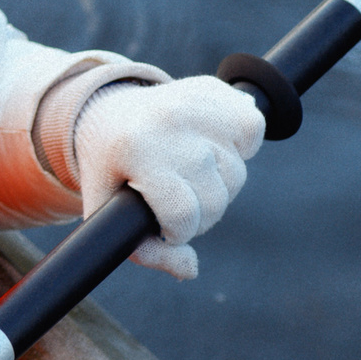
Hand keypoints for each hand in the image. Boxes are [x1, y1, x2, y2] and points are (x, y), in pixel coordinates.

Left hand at [70, 76, 263, 279]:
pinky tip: (212, 147)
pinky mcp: (216, 90)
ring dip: (219, 185)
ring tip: (191, 175)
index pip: (183, 213)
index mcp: (134, 149)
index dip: (179, 232)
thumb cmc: (110, 168)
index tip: (166, 225)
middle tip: (178, 201)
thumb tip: (189, 269)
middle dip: (200, 214)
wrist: (107, 111)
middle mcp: (168, 121)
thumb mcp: (109, 211)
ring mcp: (194, 102)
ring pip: (237, 172)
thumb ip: (145, 252)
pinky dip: (241, 146)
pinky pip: (253, 131)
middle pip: (216, 197)